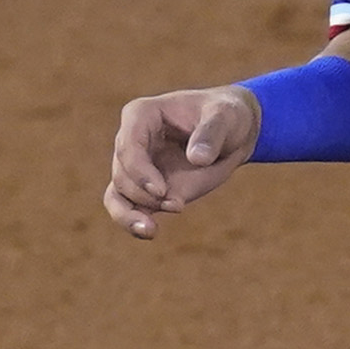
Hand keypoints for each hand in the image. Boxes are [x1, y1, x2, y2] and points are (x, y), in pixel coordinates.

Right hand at [105, 84, 258, 237]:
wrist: (233, 133)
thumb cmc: (225, 115)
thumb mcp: (225, 115)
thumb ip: (211, 133)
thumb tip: (197, 159)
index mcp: (141, 115)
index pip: (128, 145)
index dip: (140, 170)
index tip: (162, 191)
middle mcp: (132, 141)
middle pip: (122, 173)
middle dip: (143, 194)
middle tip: (177, 205)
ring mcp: (137, 167)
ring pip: (116, 195)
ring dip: (129, 215)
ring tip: (150, 230)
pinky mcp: (147, 190)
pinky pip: (129, 209)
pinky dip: (134, 223)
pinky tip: (149, 232)